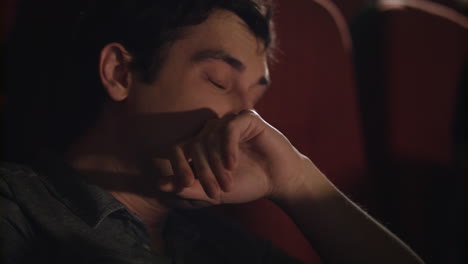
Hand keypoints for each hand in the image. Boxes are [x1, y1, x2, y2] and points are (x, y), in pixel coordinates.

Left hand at [157, 109, 307, 205]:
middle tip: (216, 192)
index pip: (178, 148)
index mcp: (202, 145)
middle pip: (195, 145)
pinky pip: (229, 128)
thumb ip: (189, 188)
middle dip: (203, 172)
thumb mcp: (214, 191)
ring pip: (210, 137)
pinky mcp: (247, 118)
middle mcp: (213, 131)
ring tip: (228, 182)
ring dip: (216, 164)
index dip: (177, 166)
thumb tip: (159, 184)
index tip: (184, 185)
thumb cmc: (248, 184)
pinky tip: (233, 164)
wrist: (279, 180)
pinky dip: (228, 148)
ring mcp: (229, 122)